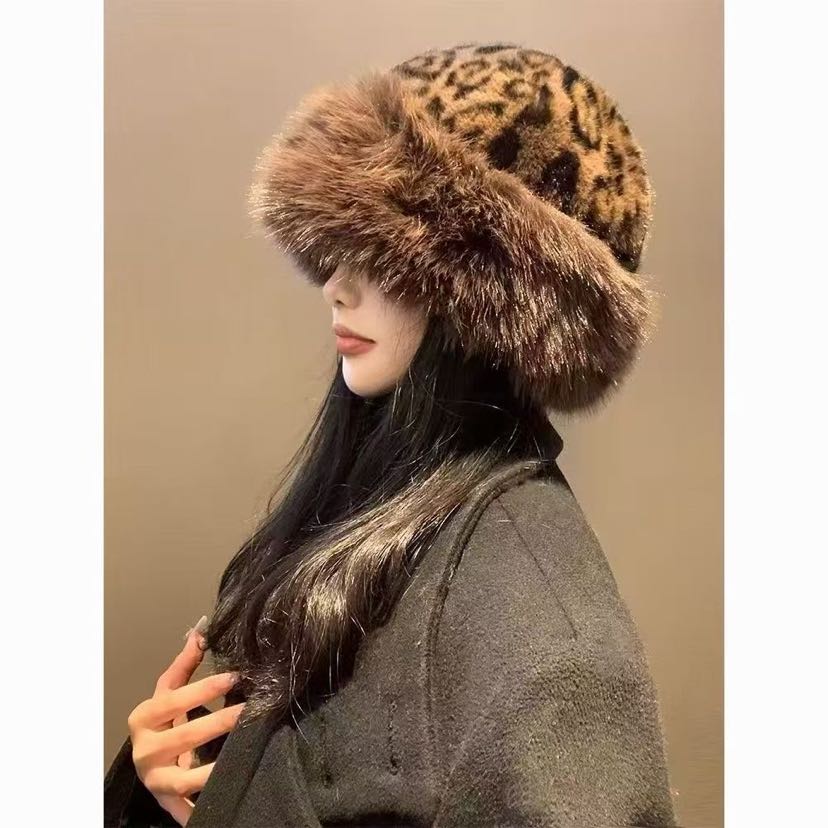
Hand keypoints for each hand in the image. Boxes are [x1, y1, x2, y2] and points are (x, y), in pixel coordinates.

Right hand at [126, 621, 243, 826]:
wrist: (150, 766)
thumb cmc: (163, 724)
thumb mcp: (168, 695)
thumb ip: (184, 665)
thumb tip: (201, 629)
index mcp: (143, 719)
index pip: (172, 700)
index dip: (203, 688)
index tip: (234, 677)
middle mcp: (144, 752)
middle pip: (184, 736)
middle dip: (219, 722)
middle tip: (249, 710)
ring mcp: (155, 781)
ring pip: (185, 778)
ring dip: (213, 768)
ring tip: (243, 752)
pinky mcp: (168, 804)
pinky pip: (187, 807)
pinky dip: (200, 807)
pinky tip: (226, 794)